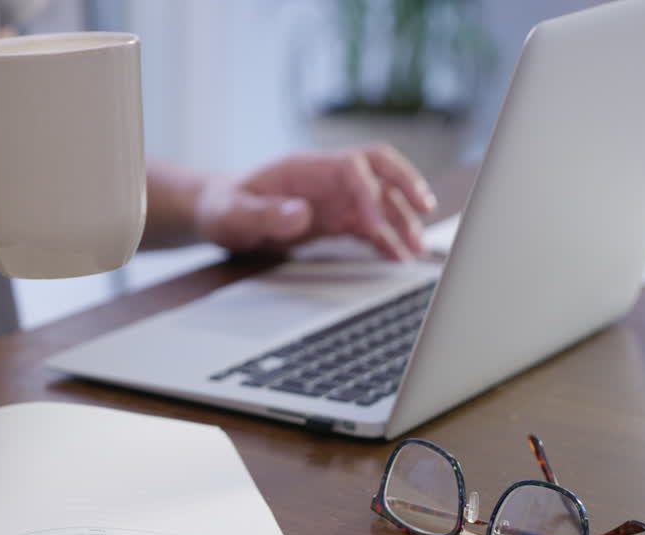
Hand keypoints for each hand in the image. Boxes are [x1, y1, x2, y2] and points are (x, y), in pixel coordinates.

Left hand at [193, 144, 437, 259]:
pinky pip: (370, 226)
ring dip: (401, 220)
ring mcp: (335, 198)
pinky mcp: (336, 220)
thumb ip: (262, 214)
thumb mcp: (232, 213)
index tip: (373, 226)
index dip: (368, 193)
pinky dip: (387, 240)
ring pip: (381, 199)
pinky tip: (399, 258)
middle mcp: (327, 178)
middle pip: (380, 167)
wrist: (219, 213)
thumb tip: (300, 213)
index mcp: (305, 168)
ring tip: (416, 249)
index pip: (352, 168)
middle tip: (425, 208)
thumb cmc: (223, 207)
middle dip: (405, 184)